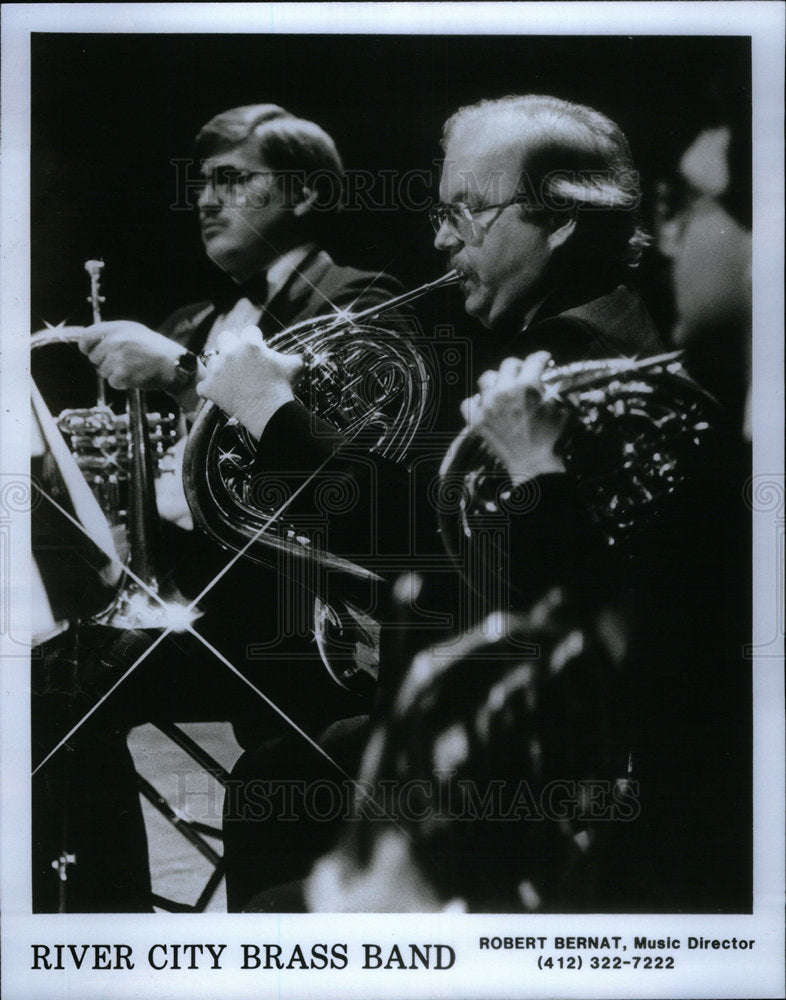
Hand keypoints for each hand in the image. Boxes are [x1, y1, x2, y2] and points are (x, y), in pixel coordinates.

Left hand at [78, 321, 184, 390]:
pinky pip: (112, 382)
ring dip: (114, 373)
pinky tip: (135, 376)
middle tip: (123, 362)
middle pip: (93, 357)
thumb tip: (88, 342)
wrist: (173, 364)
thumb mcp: (134, 331)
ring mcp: (118, 357)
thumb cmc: (155, 349)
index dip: (87, 347)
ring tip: (132, 368)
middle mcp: (116, 340)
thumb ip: (112, 333)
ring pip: (102, 371)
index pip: (86, 337)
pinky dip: (122, 383)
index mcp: (117, 328)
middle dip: (104, 362)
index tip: (90, 352)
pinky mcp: (122, 373)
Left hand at [197, 326, 303, 438]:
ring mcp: (217, 370)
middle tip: (240, 360)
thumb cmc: (284, 387)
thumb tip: (303, 355)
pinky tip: (221, 395)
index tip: (258, 349)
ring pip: (211, 362)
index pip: (250, 331)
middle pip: (224, 338)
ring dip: (219, 369)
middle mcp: (230, 352)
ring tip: (231, 379)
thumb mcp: (295, 366)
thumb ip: (295, 356)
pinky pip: (203, 386)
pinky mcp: (209, 387)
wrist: (270, 412)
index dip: (255, 339)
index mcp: (250, 344)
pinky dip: (211, 390)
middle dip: (231, 346)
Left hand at [460, 351, 566, 485]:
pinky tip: (485, 404)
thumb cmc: (552, 438)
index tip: (543, 360)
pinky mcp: (477, 420)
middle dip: (518, 366)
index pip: (533, 359)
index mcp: (527, 385)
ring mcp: (488, 405)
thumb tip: (553, 379)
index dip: (541, 357)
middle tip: (523, 373)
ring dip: (496, 381)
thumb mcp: (562, 409)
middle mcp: (504, 391)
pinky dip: (476, 401)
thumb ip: (556, 389)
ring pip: (485, 379)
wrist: (534, 464)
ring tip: (502, 388)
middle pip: (507, 364)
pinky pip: (468, 402)